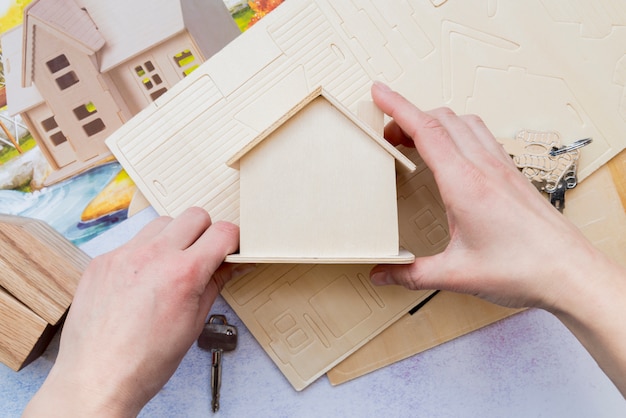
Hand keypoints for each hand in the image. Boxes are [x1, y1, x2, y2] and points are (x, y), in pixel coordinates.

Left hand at [24, 207, 239, 416]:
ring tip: (170, 267)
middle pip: (195, 215)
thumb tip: (229, 266)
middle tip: (203, 256)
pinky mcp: (102, 261)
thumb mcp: (194, 323)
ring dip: (174, 238)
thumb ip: (215, 284)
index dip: (233, 241)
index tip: (230, 250)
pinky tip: (141, 281)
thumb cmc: (146, 361)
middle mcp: (153, 256)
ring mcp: (123, 255)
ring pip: (162, 223)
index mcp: (183, 274)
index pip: (223, 232)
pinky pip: (132, 242)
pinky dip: (144, 253)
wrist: (97, 378)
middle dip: (206, 233)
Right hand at [369, 82, 598, 309]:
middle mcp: (484, 167)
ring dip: (436, 121)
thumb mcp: (457, 275)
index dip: (398, 107)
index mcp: (465, 184)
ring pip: (464, 123)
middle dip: (409, 116)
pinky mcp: (512, 175)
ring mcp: (501, 167)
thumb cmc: (524, 268)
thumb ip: (412, 274)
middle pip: (442, 120)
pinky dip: (458, 132)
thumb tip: (382, 274)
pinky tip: (453, 152)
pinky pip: (481, 136)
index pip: (426, 131)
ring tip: (415, 137)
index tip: (380, 93)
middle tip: (387, 132)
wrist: (570, 272)